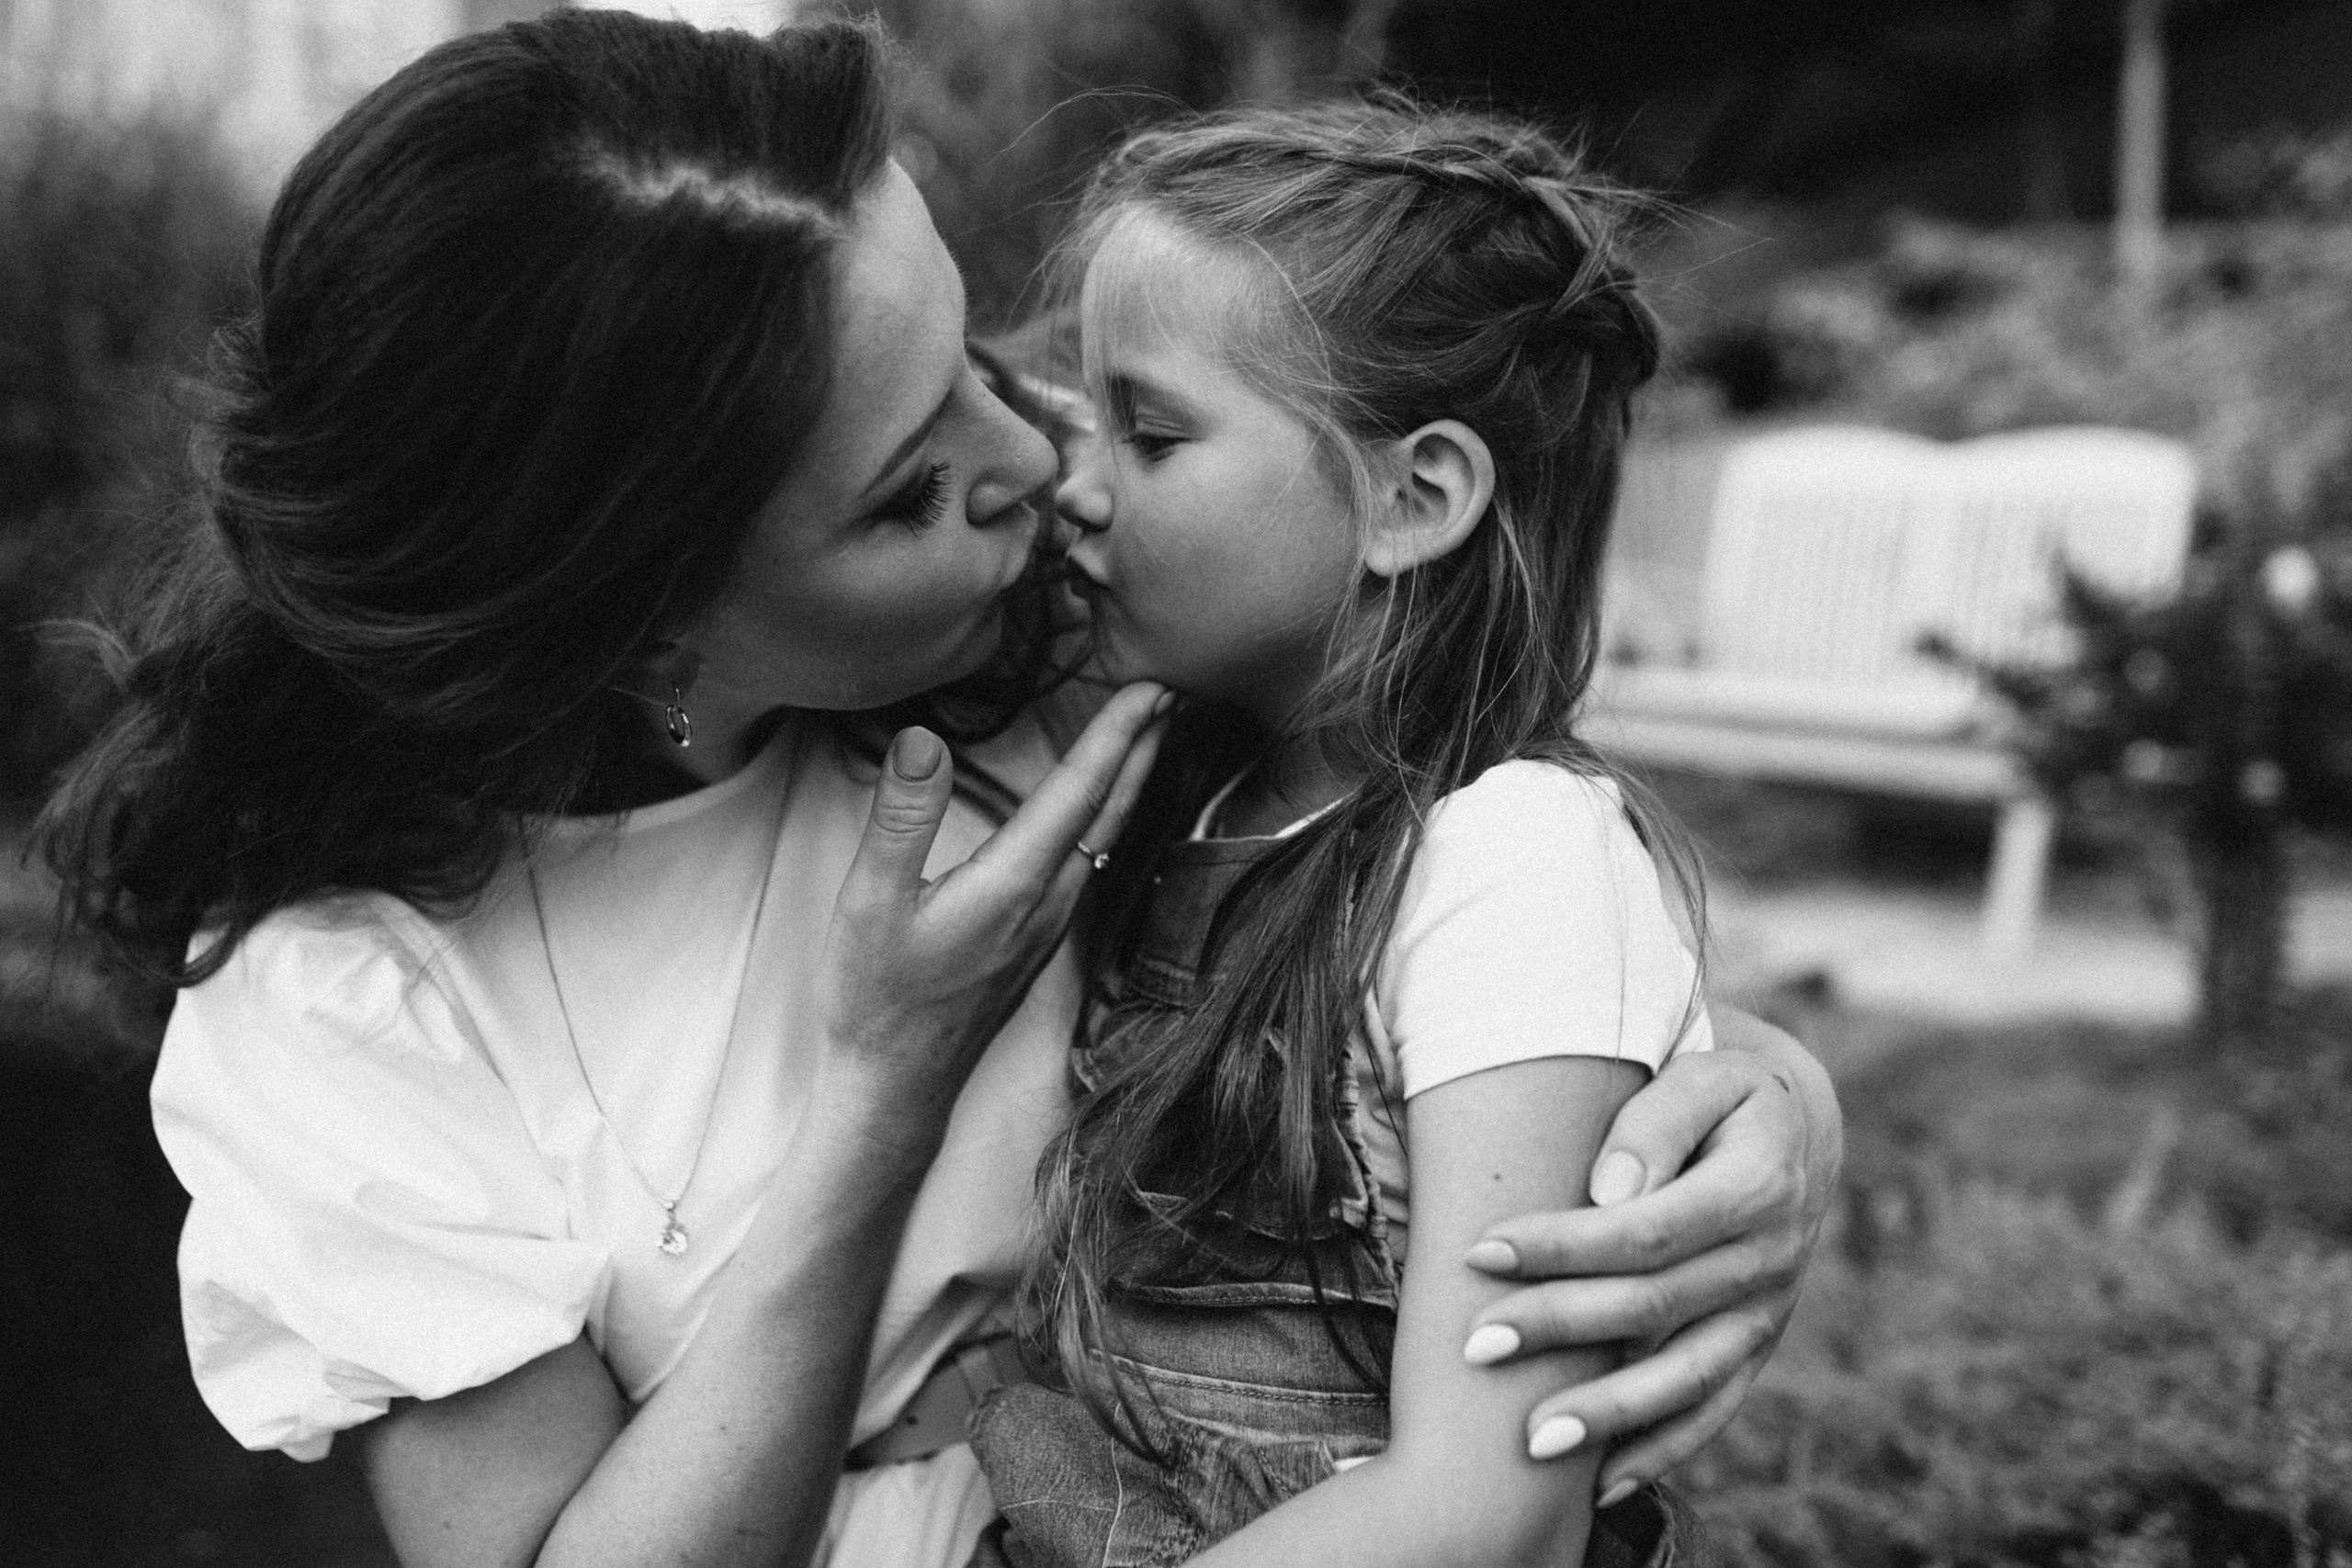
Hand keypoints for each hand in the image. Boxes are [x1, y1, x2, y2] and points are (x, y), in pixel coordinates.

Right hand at [818, 682, 1170, 1133]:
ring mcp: (1049, 924)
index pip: (1079, 792)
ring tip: (1151, 732)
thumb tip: (922, 740)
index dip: (1119, 732)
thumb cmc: (876, 998)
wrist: (896, 1086)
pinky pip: (1090, 861)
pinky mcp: (1038, 938)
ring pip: (1107, 837)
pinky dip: (1107, 816)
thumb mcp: (868, 904)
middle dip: (1144, 745)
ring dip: (1130, 779)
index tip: (1153, 685)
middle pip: (1110, 810)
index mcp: (1013, 884)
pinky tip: (1103, 807)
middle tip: (1175, 688)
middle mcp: (1047, 902)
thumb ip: (899, 820)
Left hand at [1459, 1012, 1840, 1499]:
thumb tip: (1610, 1190)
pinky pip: (1712, 1410)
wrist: (1788, 1134)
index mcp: (1756, 1185)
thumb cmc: (1718, 1096)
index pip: (1646, 1229)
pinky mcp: (1756, 1348)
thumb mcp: (1702, 1075)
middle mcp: (1770, 1259)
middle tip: (1475, 1344)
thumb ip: (1657, 1123)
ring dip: (1607, 1413)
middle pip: (1653, 1306)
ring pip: (1685, 1376)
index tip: (1481, 1251)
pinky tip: (1599, 1486)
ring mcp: (1766, 1313)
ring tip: (1530, 1442)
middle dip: (1558, 1327)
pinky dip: (1660, 1451)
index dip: (1561, 1246)